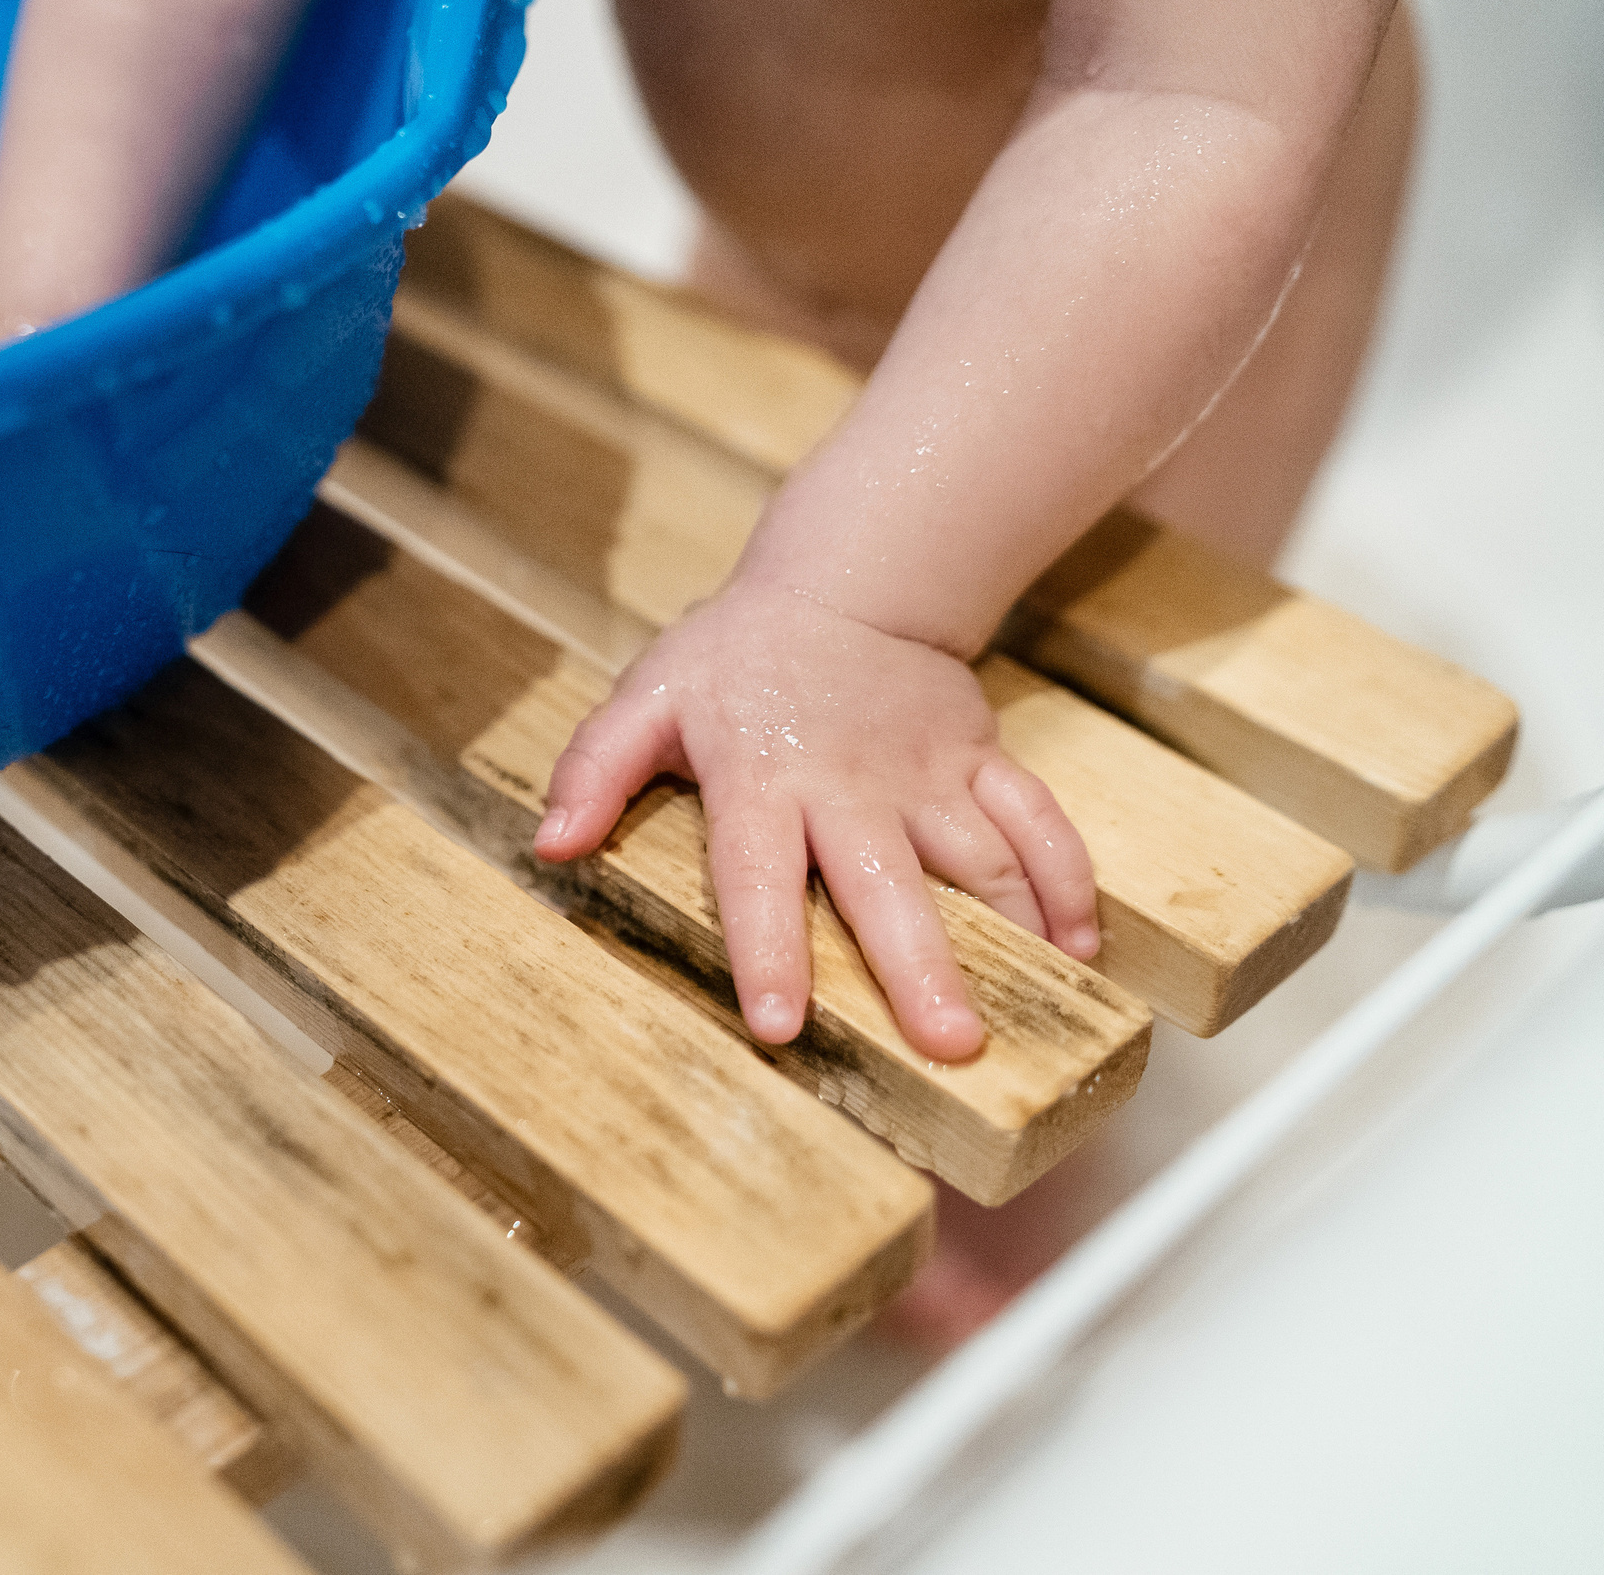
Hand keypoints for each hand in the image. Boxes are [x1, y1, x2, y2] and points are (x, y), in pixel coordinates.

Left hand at [532, 580, 1098, 1061]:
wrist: (845, 581)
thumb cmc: (732, 658)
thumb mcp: (645, 698)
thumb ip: (595, 769)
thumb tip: (550, 844)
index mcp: (759, 778)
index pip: (757, 875)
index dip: (769, 948)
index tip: (782, 1022)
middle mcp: (849, 786)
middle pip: (887, 884)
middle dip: (919, 966)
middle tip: (952, 1046)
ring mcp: (926, 774)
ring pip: (978, 858)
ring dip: (1012, 931)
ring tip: (1033, 1009)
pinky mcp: (980, 760)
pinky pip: (1036, 819)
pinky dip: (1066, 879)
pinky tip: (1078, 947)